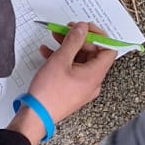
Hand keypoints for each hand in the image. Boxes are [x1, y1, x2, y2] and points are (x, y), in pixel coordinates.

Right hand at [14, 22, 116, 144]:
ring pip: (80, 61)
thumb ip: (73, 41)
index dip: (98, 36)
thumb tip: (83, 28)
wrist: (36, 116)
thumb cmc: (49, 92)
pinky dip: (62, 59)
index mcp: (95, 75)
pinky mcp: (72, 90)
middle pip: (93, 54)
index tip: (85, 28)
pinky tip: (47, 52)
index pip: (108, 50)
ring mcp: (82, 87)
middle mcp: (92, 82)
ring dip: (68, 47)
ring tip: (55, 37)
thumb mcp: (61, 60)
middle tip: (66, 30)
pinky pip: (71, 70)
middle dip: (79, 39)